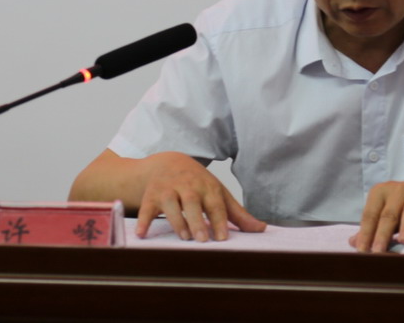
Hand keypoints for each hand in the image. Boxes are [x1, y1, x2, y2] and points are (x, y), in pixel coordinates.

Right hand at [136, 152, 265, 241]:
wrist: (169, 162)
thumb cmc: (199, 183)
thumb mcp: (219, 193)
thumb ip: (238, 214)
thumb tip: (262, 229)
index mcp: (208, 187)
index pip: (215, 204)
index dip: (219, 220)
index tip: (222, 238)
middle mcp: (188, 186)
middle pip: (192, 202)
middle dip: (197, 220)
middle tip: (202, 239)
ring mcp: (168, 190)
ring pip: (171, 204)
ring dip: (176, 221)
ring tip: (184, 237)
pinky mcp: (151, 196)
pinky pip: (146, 208)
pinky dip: (143, 220)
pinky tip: (141, 235)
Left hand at [351, 176, 403, 252]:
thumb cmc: (402, 205)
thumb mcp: (385, 212)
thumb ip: (371, 226)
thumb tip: (353, 243)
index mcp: (380, 193)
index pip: (370, 214)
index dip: (366, 233)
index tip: (362, 251)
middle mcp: (398, 191)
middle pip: (388, 214)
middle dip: (382, 234)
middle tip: (378, 251)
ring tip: (403, 242)